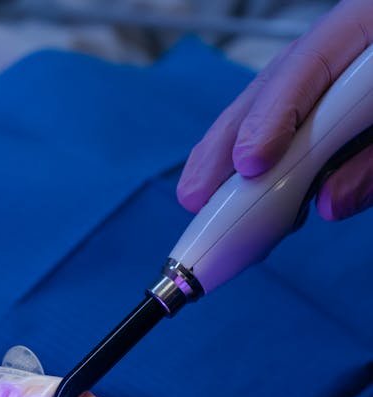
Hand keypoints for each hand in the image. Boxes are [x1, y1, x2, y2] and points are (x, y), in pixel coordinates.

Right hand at [177, 0, 372, 220]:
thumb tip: (328, 203)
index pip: (318, 60)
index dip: (278, 114)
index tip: (252, 165)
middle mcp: (357, 35)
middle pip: (282, 77)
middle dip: (232, 138)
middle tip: (197, 193)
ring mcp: (348, 58)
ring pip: (278, 94)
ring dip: (231, 148)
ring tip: (198, 193)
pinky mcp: (342, 89)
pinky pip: (295, 112)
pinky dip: (262, 149)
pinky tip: (234, 180)